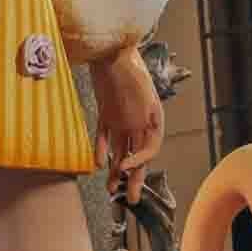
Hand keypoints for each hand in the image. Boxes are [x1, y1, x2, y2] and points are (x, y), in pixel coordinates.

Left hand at [90, 49, 164, 188]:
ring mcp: (122, 118)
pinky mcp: (105, 112)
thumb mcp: (144, 98)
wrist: (110, 49)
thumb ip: (143, 122)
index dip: (139, 162)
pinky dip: (102, 149)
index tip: (124, 166)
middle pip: (137, 156)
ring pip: (120, 150)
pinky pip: (105, 135)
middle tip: (129, 200)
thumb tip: (138, 150)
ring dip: (116, 169)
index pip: (150, 150)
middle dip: (133, 179)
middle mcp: (138, 123)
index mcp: (152, 121)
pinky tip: (98, 163)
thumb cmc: (130, 70)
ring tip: (110, 189)